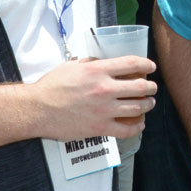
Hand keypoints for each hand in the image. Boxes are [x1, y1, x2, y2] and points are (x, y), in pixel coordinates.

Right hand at [30, 56, 155, 139]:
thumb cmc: (51, 86)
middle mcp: (104, 89)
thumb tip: (102, 61)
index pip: (132, 64)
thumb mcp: (71, 65)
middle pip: (140, 87)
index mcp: (98, 70)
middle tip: (152, 88)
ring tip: (149, 103)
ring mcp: (104, 110)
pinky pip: (126, 130)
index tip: (151, 67)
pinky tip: (139, 124)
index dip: (146, 65)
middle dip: (151, 87)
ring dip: (147, 105)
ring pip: (138, 108)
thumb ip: (90, 62)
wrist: (37, 109)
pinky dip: (137, 127)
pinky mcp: (99, 127)